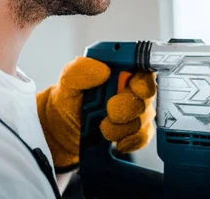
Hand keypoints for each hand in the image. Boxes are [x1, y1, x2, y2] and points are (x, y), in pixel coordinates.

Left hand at [36, 57, 155, 169]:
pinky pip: (142, 136)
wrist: (63, 130)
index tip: (134, 86)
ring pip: (144, 117)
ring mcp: (135, 111)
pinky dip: (129, 140)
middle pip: (147, 95)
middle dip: (129, 105)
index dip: (142, 77)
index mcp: (119, 69)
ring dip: (122, 125)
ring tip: (103, 126)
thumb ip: (81, 70)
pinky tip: (115, 140)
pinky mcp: (135, 132)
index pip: (143, 68)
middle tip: (111, 111)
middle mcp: (132, 88)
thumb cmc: (69, 99)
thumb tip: (102, 70)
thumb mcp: (68, 81)